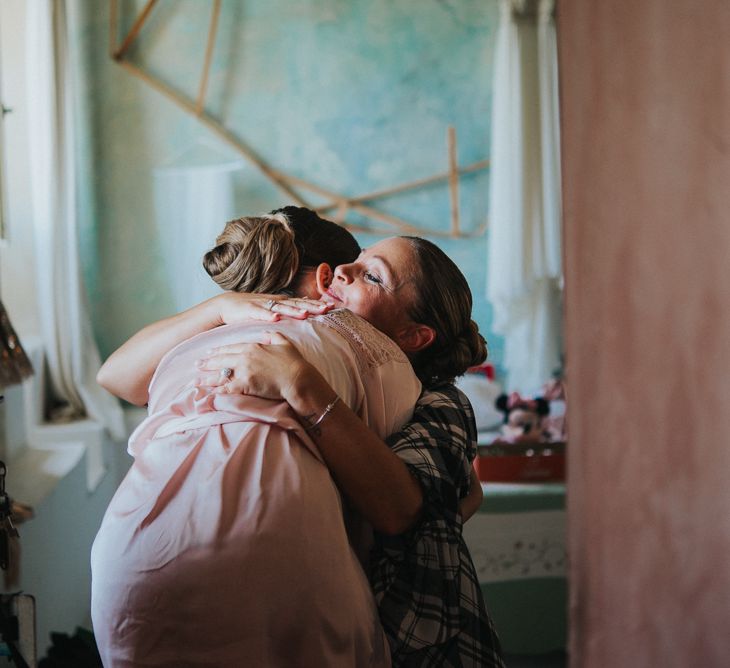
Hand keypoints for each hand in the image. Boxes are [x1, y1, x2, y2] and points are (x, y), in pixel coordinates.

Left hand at [195, 331, 310, 401]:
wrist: (298, 378)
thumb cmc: (294, 362)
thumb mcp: (284, 343)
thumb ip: (273, 335)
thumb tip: (266, 330)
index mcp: (253, 346)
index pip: (231, 347)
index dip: (219, 350)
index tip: (210, 352)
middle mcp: (245, 357)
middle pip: (222, 359)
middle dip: (208, 362)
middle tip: (197, 365)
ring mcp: (244, 371)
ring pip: (221, 374)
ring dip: (208, 377)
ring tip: (196, 380)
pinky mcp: (246, 385)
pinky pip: (227, 388)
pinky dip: (218, 391)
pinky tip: (210, 393)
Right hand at [215, 292, 332, 326]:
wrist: (226, 305)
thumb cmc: (251, 308)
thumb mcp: (273, 307)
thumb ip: (289, 306)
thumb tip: (307, 304)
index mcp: (281, 302)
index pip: (302, 303)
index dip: (316, 304)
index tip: (332, 307)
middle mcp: (274, 302)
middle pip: (296, 304)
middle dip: (311, 306)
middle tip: (326, 309)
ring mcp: (262, 305)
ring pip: (280, 308)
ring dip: (293, 311)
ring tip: (305, 314)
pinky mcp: (249, 311)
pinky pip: (260, 314)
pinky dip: (267, 315)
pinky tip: (275, 318)